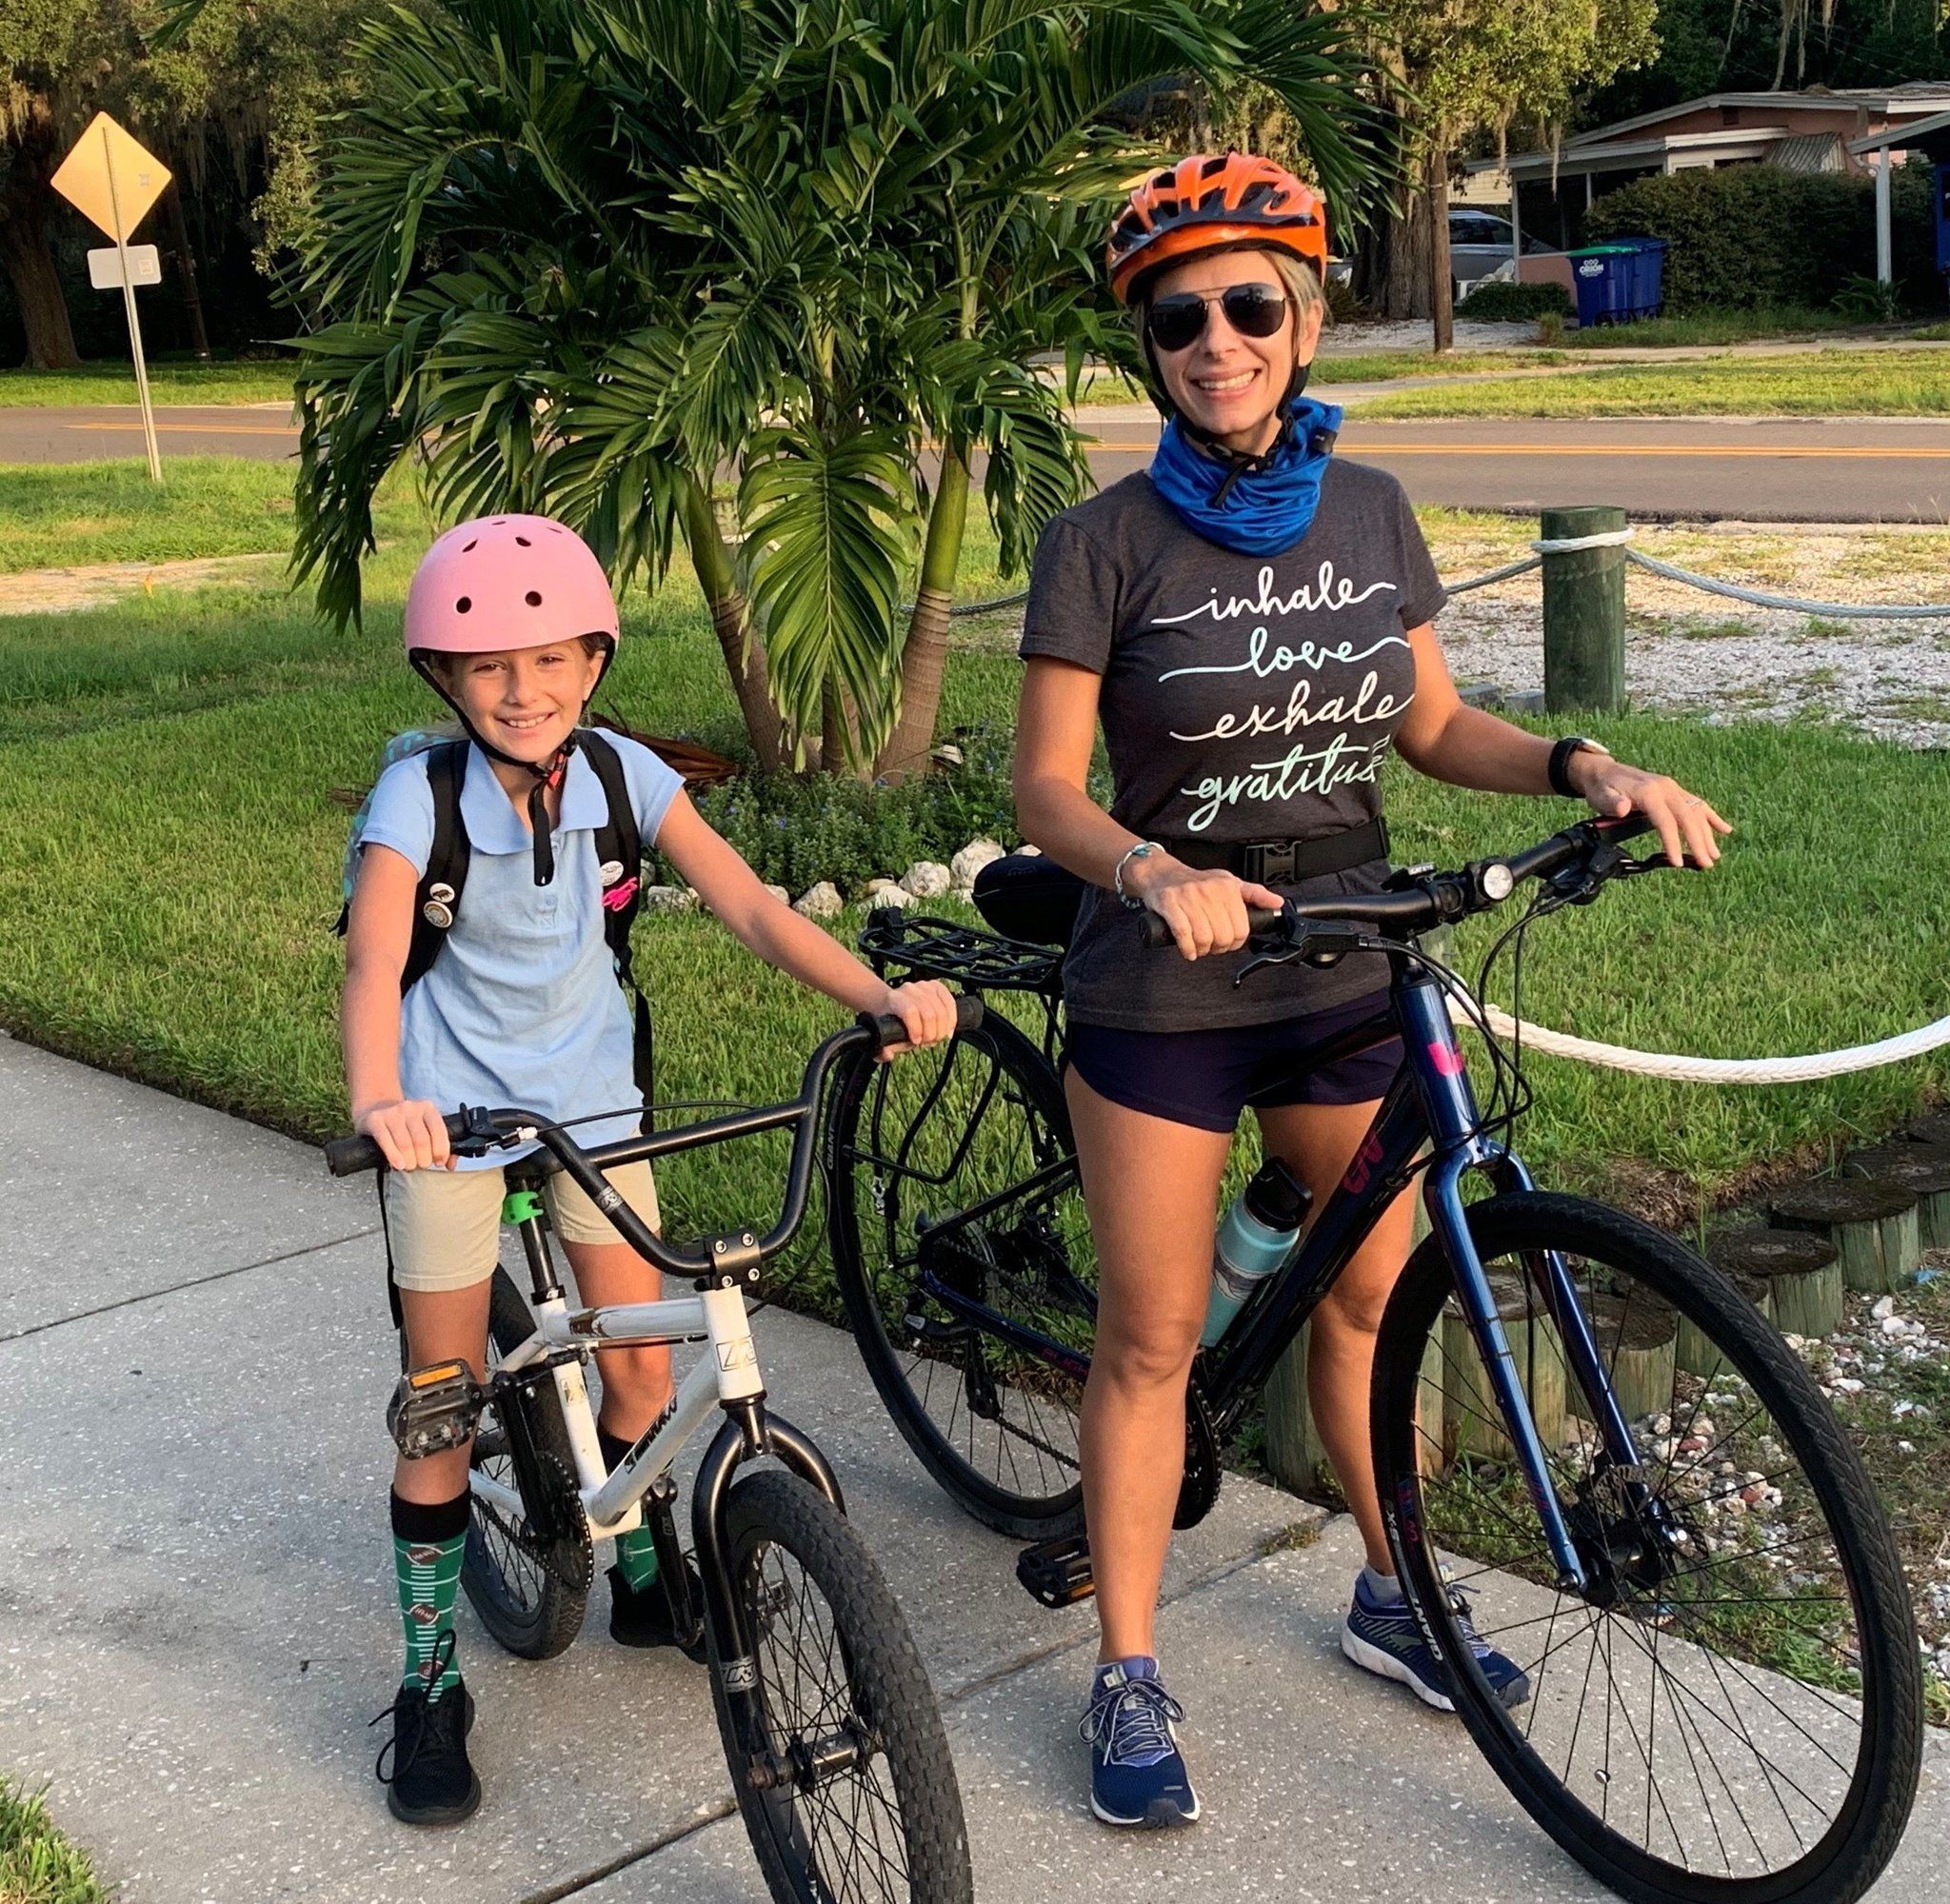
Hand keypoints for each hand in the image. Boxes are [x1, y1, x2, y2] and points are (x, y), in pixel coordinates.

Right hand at [354, 1097, 453, 1170]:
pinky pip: (386, 1141)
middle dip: (424, 1159)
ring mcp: (392, 1112)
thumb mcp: (424, 1127)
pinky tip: (399, 1165)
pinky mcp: (375, 1120)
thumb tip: (451, 1165)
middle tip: (421, 1165)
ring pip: (405, 1143)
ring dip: (410, 1161)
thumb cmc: (405, 1125)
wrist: (375, 1109)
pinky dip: (394, 1156)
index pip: (439, 1130)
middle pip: (422, 1140)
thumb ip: (440, 1144)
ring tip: (409, 1166)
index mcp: (427, 1108)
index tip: (439, 1163)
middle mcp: (410, 1107)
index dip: (441, 1150)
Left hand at [876, 980, 960, 1059]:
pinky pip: (950, 1003)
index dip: (916, 1029)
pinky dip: (951, 1020)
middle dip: (931, 1034)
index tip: (916, 1041)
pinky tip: (947, 1029)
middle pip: (929, 1014)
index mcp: (894, 999)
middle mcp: (909, 990)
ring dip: (942, 1030)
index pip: (910, 1011)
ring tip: (935, 1037)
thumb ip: (882, 1050)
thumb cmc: (892, 1022)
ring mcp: (925, 986)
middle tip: (926, 1042)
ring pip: (942, 1011)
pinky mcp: (937, 987)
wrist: (894, 1004)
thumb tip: (888, 1054)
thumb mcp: (884, 1037)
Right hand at [1123, 851, 1284, 961]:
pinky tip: (1188, 951)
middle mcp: (1209, 891)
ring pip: (1204, 937)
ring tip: (1199, 948)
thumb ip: (1254, 894)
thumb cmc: (1196, 882)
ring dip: (1202, 950)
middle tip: (1212, 946)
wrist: (1162, 874)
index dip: (1236, 942)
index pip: (1241, 928)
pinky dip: (1187, 948)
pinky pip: (1183, 934)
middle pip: (1223, 936)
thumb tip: (1277, 903)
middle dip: (1218, 948)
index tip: (1229, 942)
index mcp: (1227, 887)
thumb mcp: (1229, 883)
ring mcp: (1188, 897)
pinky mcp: (1169, 904)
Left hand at [1570, 751, 1731, 868]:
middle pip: (1687, 817)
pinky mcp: (1675, 792)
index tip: (1677, 862)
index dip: (1672, 842)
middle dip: (1698, 842)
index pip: (1666, 820)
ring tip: (1714, 856)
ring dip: (1707, 834)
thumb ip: (1612, 803)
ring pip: (1696, 812)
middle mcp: (1666, 788)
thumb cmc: (1602, 788)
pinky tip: (1725, 830)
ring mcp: (1673, 789)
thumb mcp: (1601, 796)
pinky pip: (1697, 804)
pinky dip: (1712, 818)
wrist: (1603, 772)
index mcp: (1649, 792)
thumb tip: (1623, 808)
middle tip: (1705, 864)